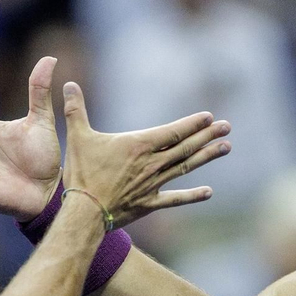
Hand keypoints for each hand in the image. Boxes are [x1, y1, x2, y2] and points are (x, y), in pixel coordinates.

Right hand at [57, 80, 230, 228]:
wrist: (85, 212)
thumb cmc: (81, 173)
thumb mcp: (77, 136)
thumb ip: (75, 109)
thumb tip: (68, 83)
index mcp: (139, 145)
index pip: (173, 131)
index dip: (192, 124)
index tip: (209, 117)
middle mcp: (152, 164)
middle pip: (185, 147)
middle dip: (207, 136)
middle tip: (227, 127)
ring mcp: (153, 184)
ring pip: (185, 168)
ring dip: (206, 157)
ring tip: (226, 148)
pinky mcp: (149, 204)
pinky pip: (175, 198)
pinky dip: (193, 195)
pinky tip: (209, 192)